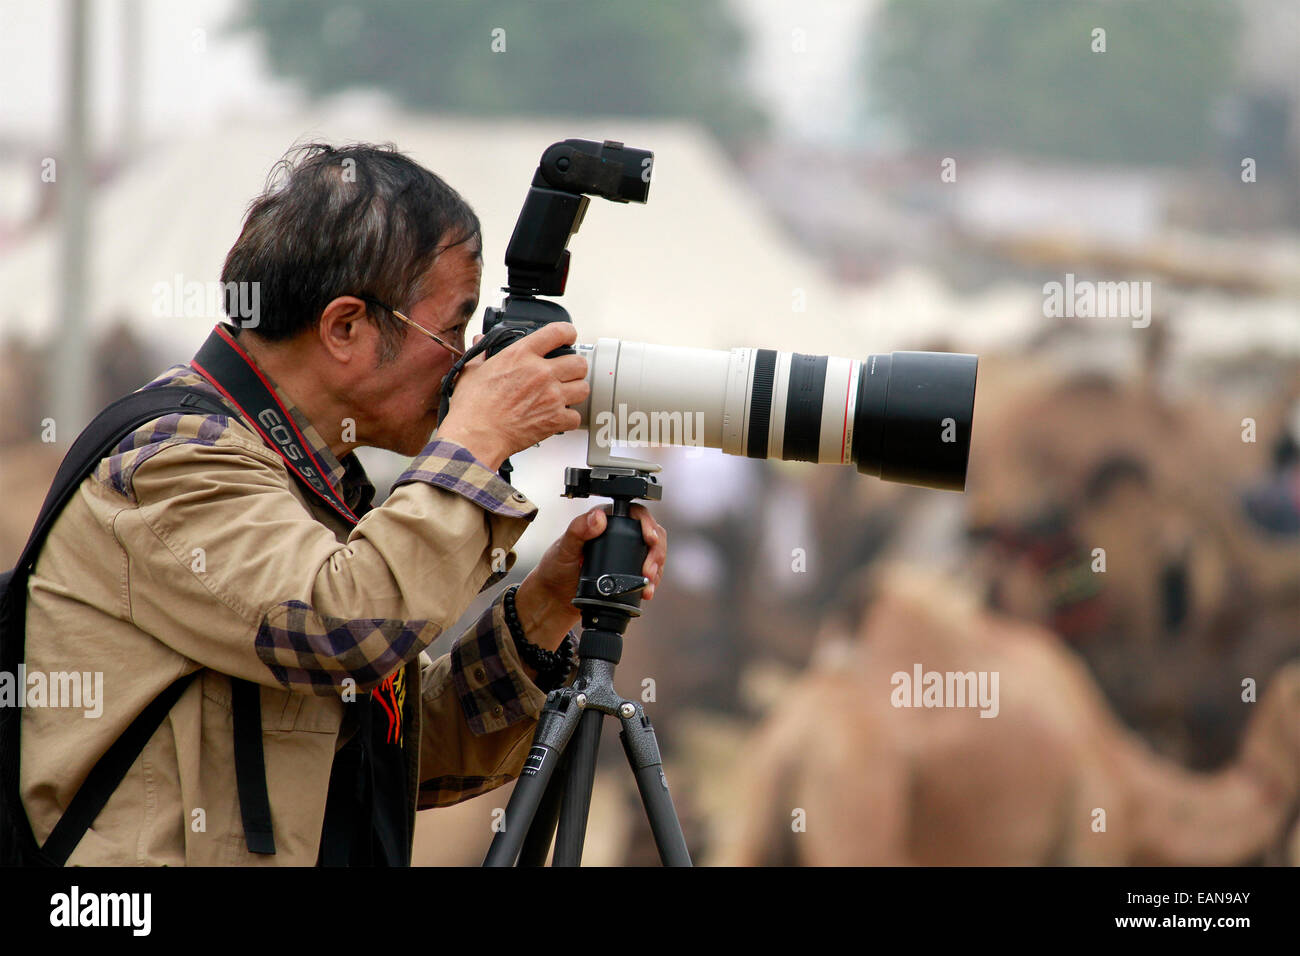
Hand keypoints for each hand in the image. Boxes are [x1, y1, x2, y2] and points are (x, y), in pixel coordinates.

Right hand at [437, 323, 588, 468]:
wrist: (476, 437)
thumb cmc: (472, 408)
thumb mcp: (472, 371)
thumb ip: (482, 354)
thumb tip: (482, 342)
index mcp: (520, 355)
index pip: (557, 332)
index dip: (567, 332)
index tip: (568, 337)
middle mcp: (540, 373)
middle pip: (579, 362)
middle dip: (575, 367)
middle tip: (567, 372)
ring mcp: (551, 396)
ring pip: (583, 388)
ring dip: (576, 391)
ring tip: (565, 394)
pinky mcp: (555, 419)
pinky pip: (576, 416)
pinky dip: (569, 418)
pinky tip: (558, 416)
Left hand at [514, 504, 667, 651]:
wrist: (554, 598)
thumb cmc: (555, 569)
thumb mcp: (564, 548)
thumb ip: (579, 530)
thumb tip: (599, 517)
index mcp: (603, 521)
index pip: (635, 514)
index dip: (648, 524)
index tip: (651, 539)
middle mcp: (618, 534)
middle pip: (651, 534)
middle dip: (656, 552)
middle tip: (649, 570)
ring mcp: (625, 553)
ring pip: (653, 554)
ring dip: (656, 568)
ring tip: (648, 585)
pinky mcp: (628, 571)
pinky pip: (648, 572)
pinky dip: (652, 581)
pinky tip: (648, 591)